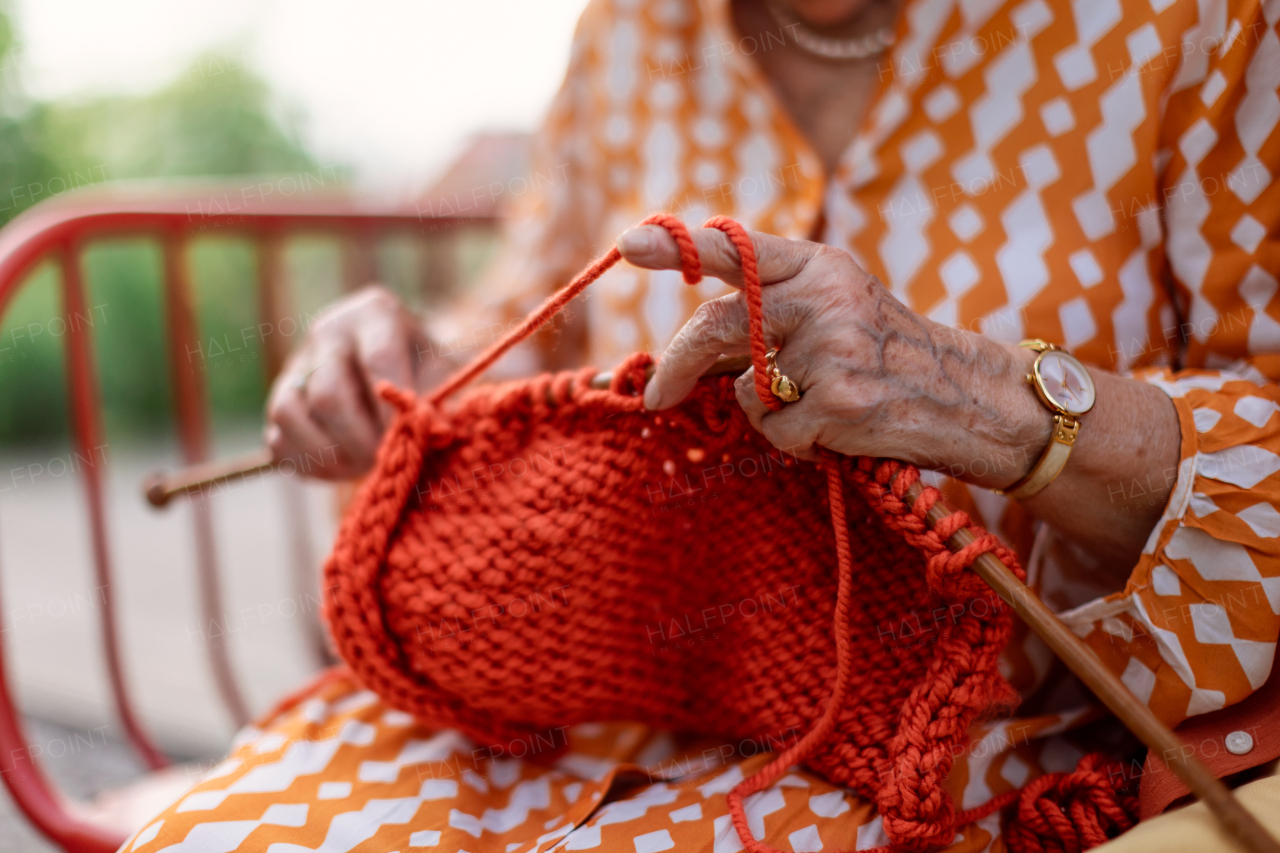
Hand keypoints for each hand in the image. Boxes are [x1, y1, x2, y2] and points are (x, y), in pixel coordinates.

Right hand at [265, 285, 443, 479]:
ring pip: (291, 413)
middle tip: (385, 459)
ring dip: (331, 453)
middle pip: (329, 393)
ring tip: (364, 465)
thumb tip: (438, 433)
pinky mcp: (280, 397)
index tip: (408, 438)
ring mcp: (297, 362)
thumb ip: (443, 402)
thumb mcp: (445, 377)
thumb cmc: (427, 372)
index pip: (379, 360)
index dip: (393, 408)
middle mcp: (329, 330)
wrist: (400, 373)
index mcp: (375, 313)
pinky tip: (343, 467)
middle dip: (359, 439)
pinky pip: (278, 437)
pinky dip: (310, 461)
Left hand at [616, 224, 1047, 487]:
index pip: (739, 249)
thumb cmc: (891, 356)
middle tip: (655, 395)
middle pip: (720, 324)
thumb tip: (689, 349)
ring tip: (819, 408)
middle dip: (677, 364)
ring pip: (748, 390)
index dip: (679, 247)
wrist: (971, 398)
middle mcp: (824, 297)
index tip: (628, 245)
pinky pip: (777, 431)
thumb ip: (774, 311)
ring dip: (768, 413)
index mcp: (820, 266)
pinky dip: (795, 443)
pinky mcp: (840, 399)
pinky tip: (838, 432)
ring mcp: (833, 347)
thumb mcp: (840, 308)